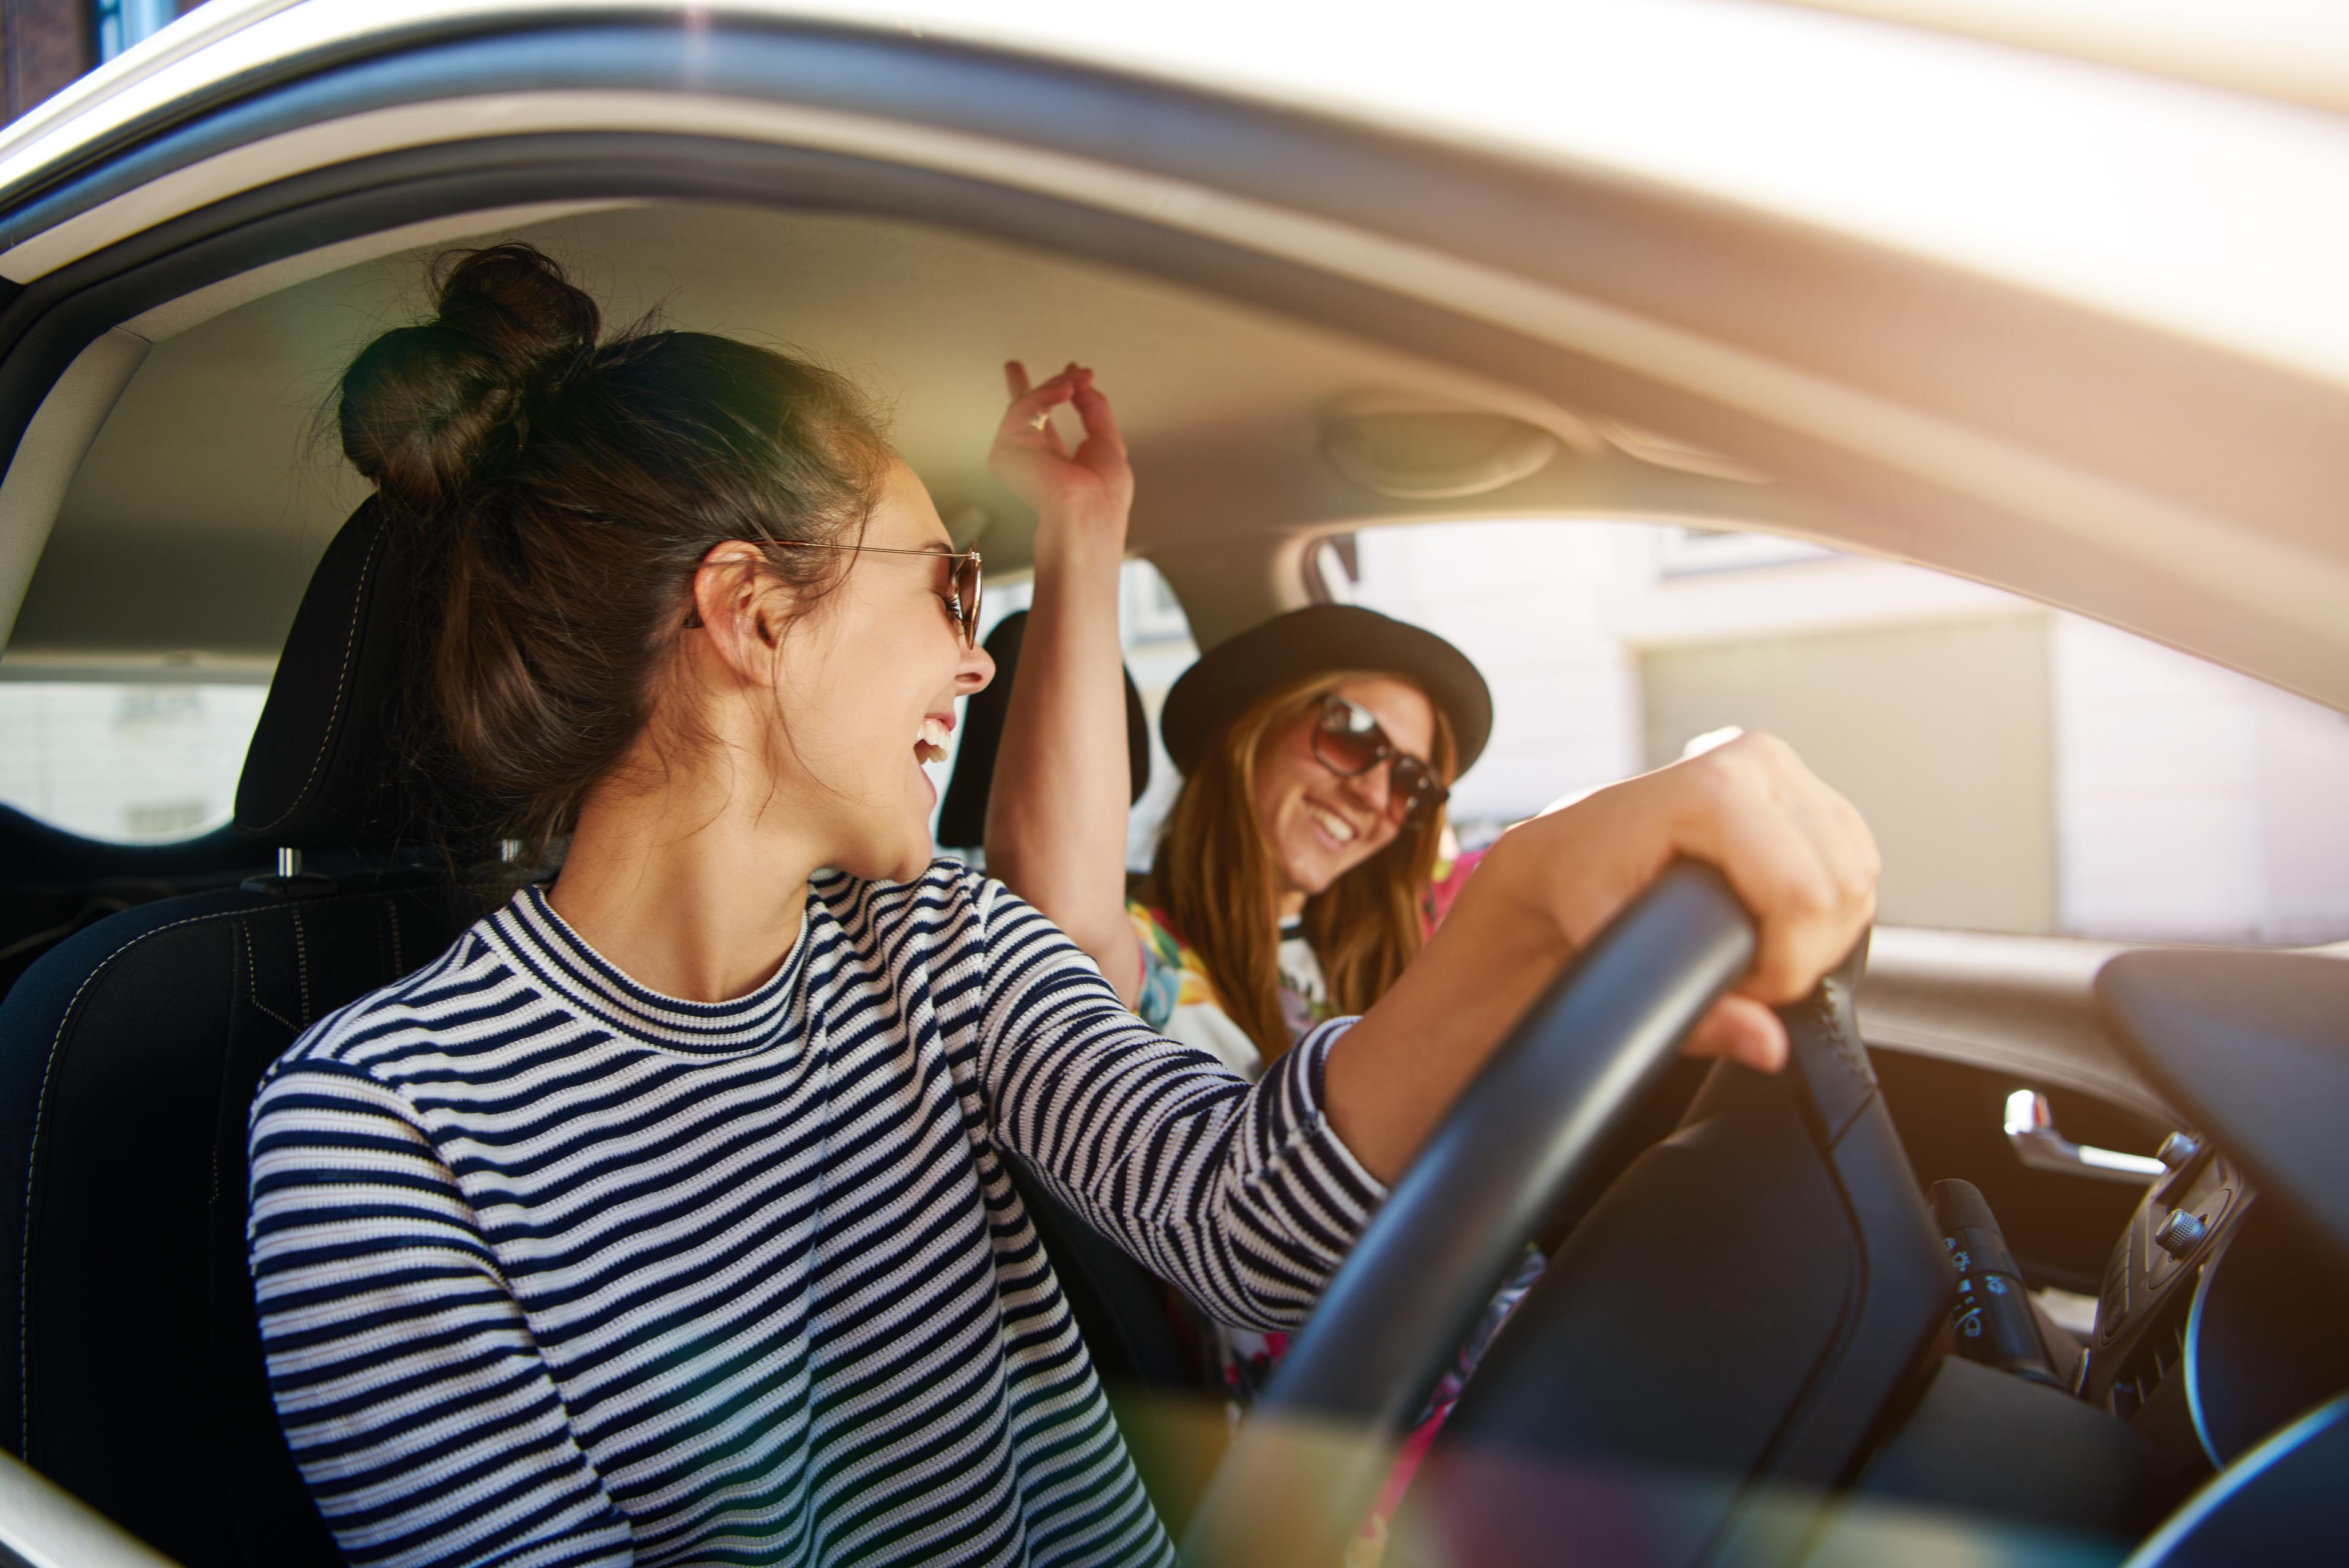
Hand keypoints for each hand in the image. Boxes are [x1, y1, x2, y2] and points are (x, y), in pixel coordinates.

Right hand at [988, 361, 1133, 540]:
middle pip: (1021, 412)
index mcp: (1055, 461)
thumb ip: (1094, 410)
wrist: (1088, 513)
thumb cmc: (1103, 494)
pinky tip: (1066, 391)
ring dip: (1055, 387)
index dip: (1048, 394)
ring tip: (1075, 379)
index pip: (1043, 423)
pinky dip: (1046, 395)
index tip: (1066, 373)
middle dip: (1028, 385)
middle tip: (1054, 366)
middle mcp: (1031, 458)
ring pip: (1028, 404)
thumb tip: (1082, 381)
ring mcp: (1015, 454)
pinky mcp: (1004, 450)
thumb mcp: (1107, 442)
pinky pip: (1023, 409)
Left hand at [1488, 732, 1878, 1071]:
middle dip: (1805, 952)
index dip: (1785, 964)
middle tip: (1740, 973)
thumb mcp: (1613, 951)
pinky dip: (1830, 906)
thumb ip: (1693, 1012)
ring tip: (1751, 945)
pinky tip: (1775, 920)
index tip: (1738, 985)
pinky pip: (1858, 859)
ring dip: (1822, 931)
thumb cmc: (1577, 888)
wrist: (1563, 848)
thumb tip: (1766, 1045)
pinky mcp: (1803, 785)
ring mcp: (1783, 768)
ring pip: (1861, 873)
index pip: (1804, 896)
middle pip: (1843, 886)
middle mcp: (1756, 762)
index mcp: (1713, 788)